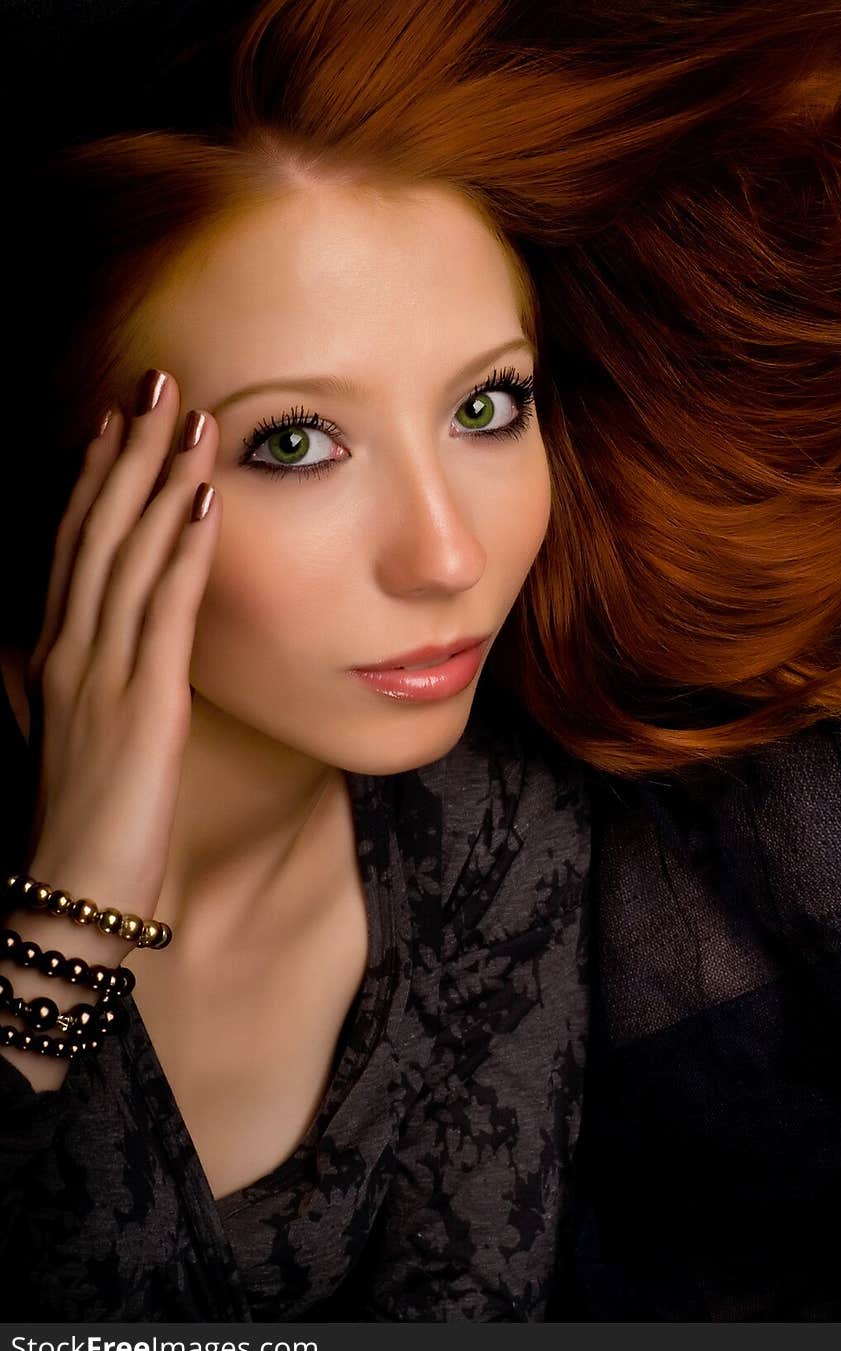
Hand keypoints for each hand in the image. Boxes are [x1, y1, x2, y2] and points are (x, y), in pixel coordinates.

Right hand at [19, 369, 220, 920]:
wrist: (75, 887)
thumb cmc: (82, 815)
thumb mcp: (63, 734)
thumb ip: (55, 680)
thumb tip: (42, 645)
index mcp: (56, 653)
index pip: (75, 546)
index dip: (94, 477)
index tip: (117, 420)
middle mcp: (72, 647)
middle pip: (98, 529)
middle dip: (127, 452)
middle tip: (155, 383)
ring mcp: (103, 670)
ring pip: (130, 553)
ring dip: (160, 480)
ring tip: (190, 418)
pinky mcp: (144, 700)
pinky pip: (167, 609)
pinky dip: (186, 548)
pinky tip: (207, 500)